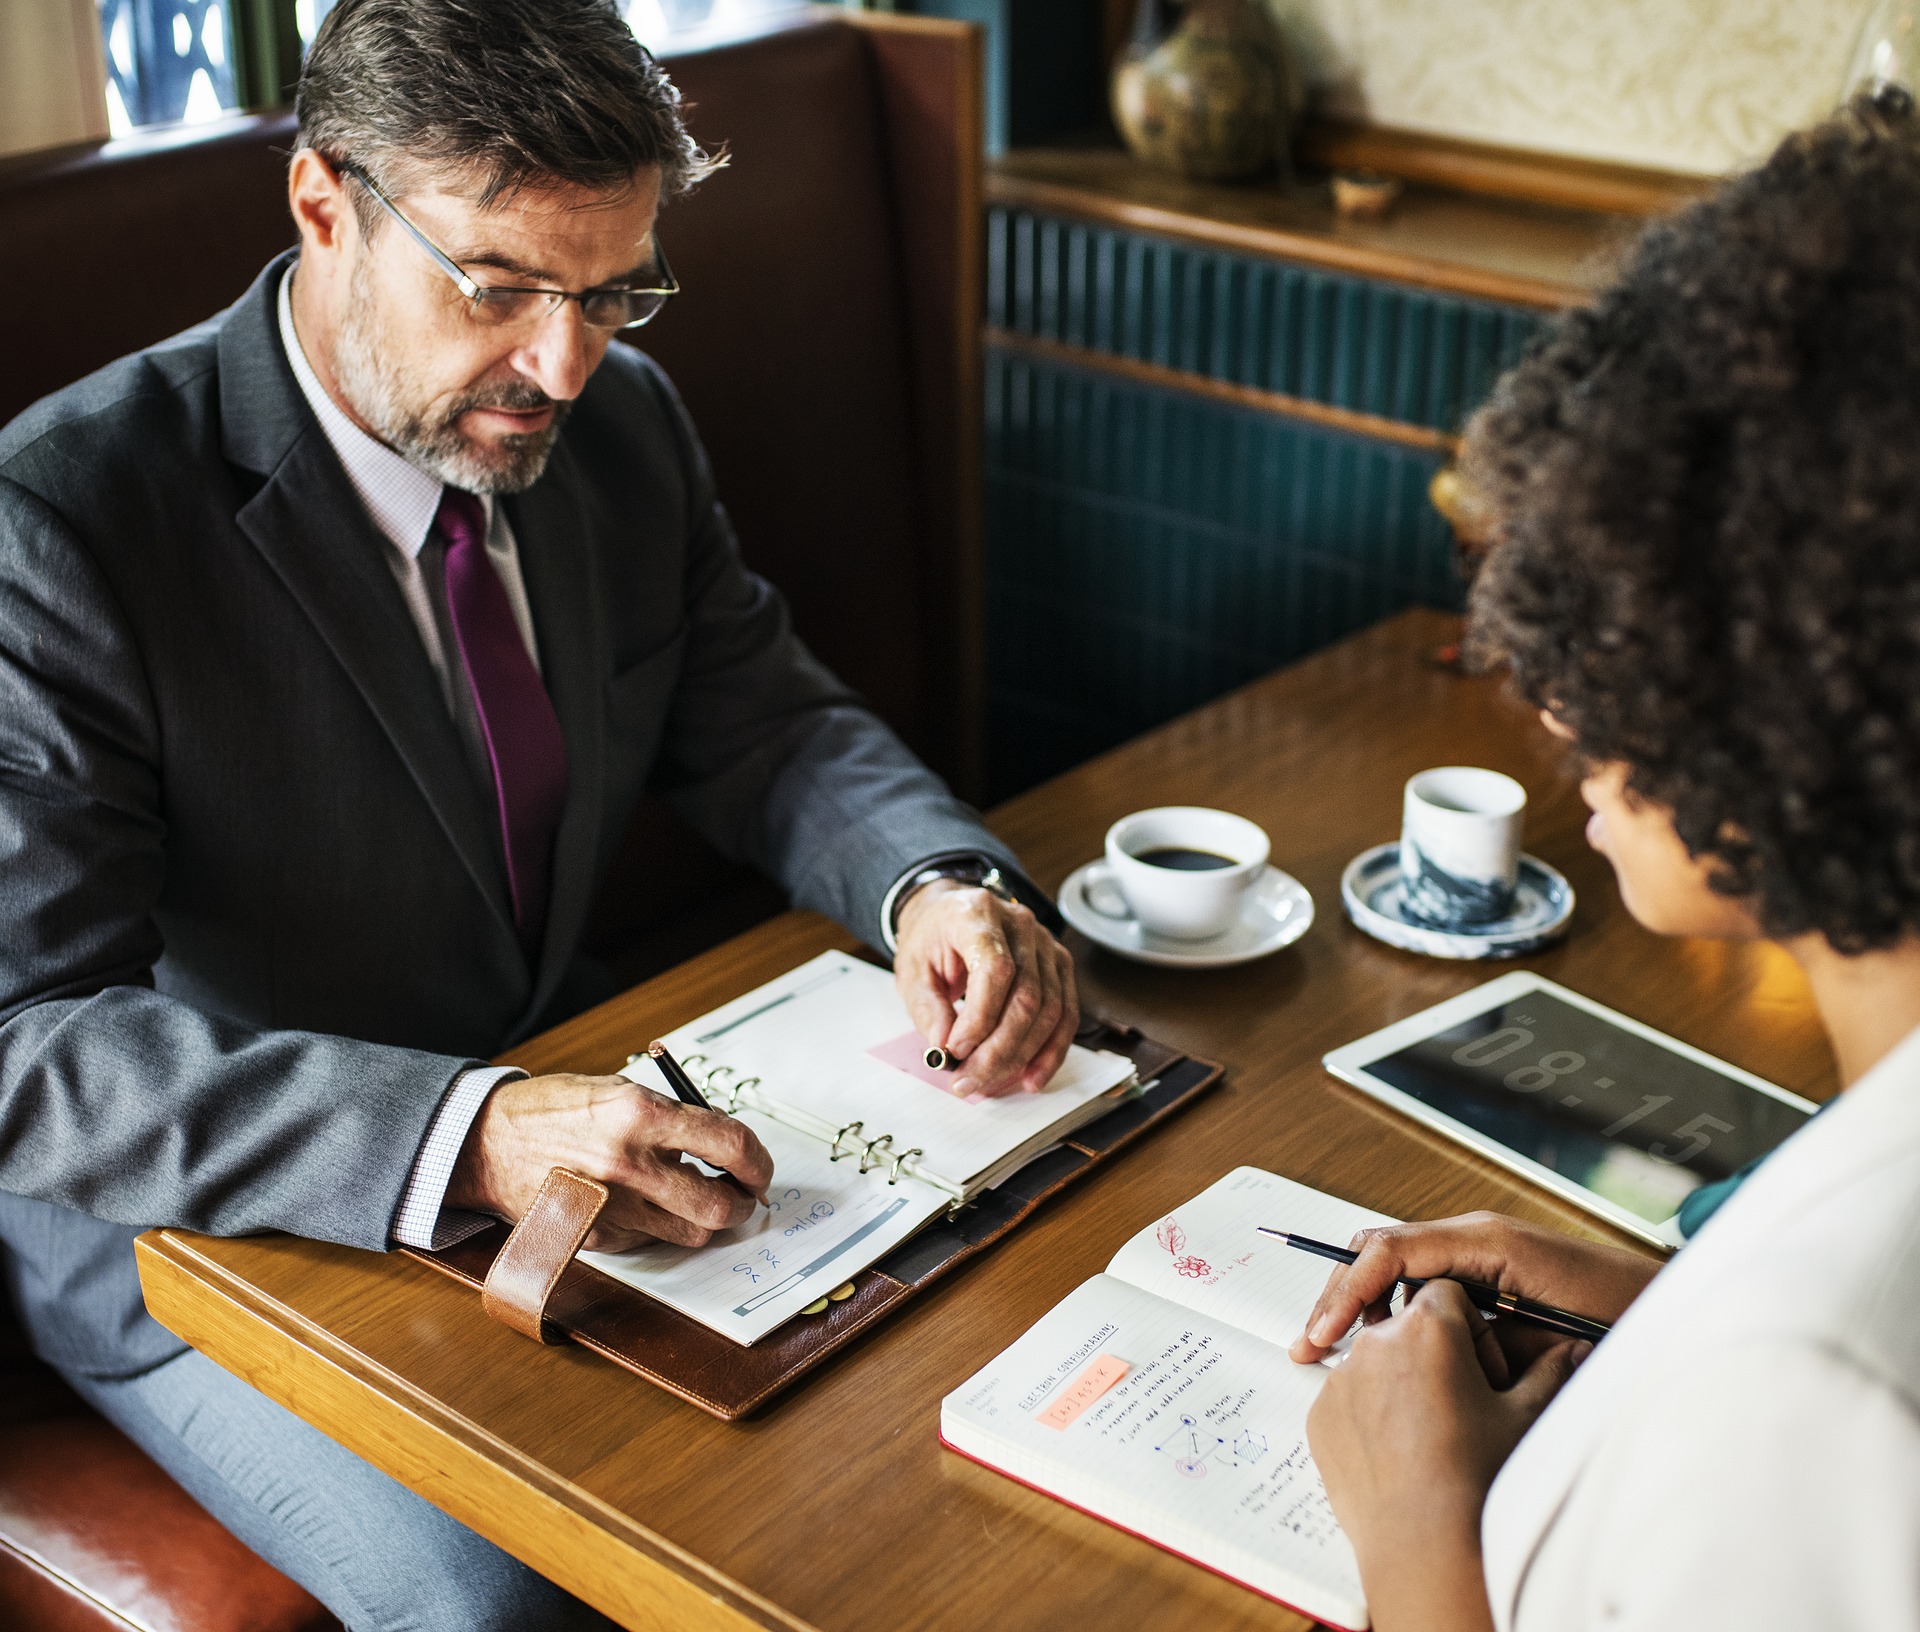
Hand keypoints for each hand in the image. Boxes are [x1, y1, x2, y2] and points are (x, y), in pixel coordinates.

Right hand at [444, 1073, 773, 1251]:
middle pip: (718, 1206)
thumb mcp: (619, 1091)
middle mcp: (629, 1164)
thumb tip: (722, 1143)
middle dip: (741, 1204)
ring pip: (690, 1233)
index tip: (760, 1167)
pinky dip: (659, 1227)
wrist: (487, 1142)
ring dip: (704, 1219)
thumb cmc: (555, 1110)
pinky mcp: (595, 1236)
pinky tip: (645, 1204)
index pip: (729, 1143)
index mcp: (641, 1114)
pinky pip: (650, 1241)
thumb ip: (672, 1117)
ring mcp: (611, 1206)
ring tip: (694, 1196)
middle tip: (742, 1194)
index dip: (757, 1160)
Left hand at [893, 879, 1079, 1098]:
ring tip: (990, 1082)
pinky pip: (1066, 1014)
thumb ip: (928, 1009)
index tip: (956, 1050)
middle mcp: (1020, 924)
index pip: (995, 969)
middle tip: (969, 1080)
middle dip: (999, 1050)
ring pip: (1050, 1011)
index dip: (979, 1018)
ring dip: (1022, 1056)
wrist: (949, 916)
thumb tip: (945, 1050)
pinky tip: (1032, 1076)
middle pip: (1027, 997)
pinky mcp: (1059, 965)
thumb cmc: (931, 940)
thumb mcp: (912, 971)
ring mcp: (1046, 944)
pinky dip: (1051, 1051)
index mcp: (978, 915)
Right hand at [1288, 1211, 1658, 1370]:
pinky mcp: (1488, 1272)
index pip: (1389, 1251)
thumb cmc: (1626, 1318)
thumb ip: (1480, 1331)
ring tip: (1335, 1350)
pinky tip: (1385, 1347)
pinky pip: (1423, 1282)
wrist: (1679, 1310)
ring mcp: (1480, 1250)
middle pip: (1379, 1250)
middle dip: (1339, 1295)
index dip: (1347, 1292)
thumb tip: (1418, 1341)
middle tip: (1310, 1345)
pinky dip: (1394, 1310)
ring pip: (1395, 1266)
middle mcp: (1475, 1236)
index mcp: (1483, 1240)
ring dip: (1363, 1305)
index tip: (1322, 1335)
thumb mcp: (1546, 1335)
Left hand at [1307, 1280, 1589, 1631]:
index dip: (1471, 1330)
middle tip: (1460, 1404)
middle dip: (1433, 1353)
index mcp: (1427, 1327)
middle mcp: (1375, 1343)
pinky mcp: (1320, 1415)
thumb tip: (1574, 1348)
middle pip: (1407, 1326)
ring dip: (1400, 1382)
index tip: (1483, 1370)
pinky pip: (1348, 1398)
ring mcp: (1341, 1380)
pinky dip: (1370, 1414)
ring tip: (1430, 1434)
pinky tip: (1400, 1453)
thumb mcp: (1525, 1417)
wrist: (1427, 1546)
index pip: (1447, 1294)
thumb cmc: (1478, 1480)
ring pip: (1375, 1362)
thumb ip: (1550, 1370)